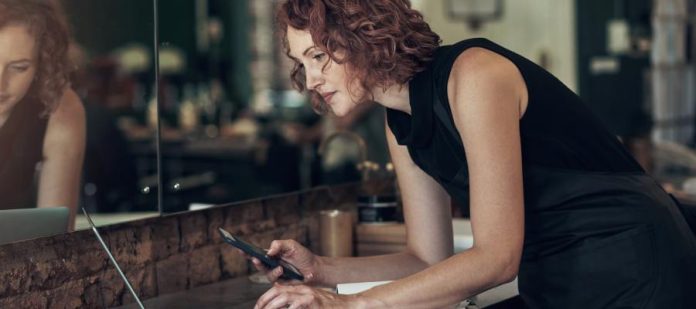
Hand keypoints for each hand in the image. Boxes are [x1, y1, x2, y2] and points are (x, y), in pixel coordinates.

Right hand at [250, 239, 321, 284]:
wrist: (314, 268)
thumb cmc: (303, 255)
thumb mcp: (291, 245)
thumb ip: (279, 245)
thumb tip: (268, 251)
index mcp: (272, 254)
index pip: (256, 252)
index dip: (246, 251)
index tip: (239, 247)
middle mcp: (270, 264)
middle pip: (257, 262)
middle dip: (252, 259)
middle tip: (252, 257)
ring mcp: (274, 273)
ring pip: (264, 271)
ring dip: (268, 268)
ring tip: (277, 266)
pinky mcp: (279, 282)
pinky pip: (274, 279)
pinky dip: (276, 273)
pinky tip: (281, 270)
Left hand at [254, 283, 368, 308]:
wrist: (348, 305)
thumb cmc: (329, 307)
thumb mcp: (310, 303)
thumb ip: (297, 303)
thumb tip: (284, 307)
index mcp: (300, 289)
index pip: (277, 289)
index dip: (264, 298)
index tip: (257, 307)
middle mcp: (303, 290)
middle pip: (277, 291)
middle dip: (264, 302)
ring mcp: (309, 295)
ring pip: (284, 297)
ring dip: (272, 306)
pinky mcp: (314, 302)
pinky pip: (297, 305)